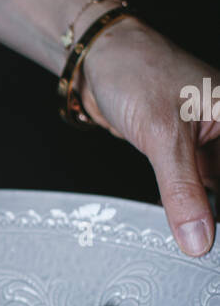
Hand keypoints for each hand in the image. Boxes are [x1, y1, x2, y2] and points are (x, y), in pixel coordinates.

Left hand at [79, 20, 218, 255]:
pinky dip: (193, 206)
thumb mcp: (163, 135)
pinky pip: (199, 186)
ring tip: (196, 240)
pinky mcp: (188, 149)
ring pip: (217, 188)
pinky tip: (188, 226)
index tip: (216, 239)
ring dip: (208, 213)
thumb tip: (199, 239)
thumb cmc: (135, 73)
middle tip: (205, 244)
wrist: (97, 61)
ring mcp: (211, 139)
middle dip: (216, 212)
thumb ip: (182, 192)